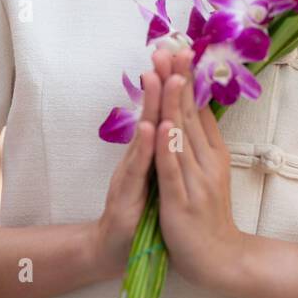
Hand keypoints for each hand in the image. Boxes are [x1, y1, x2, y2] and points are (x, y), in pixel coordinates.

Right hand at [94, 65, 161, 280]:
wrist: (115, 247)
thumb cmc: (140, 210)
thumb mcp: (157, 174)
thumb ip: (164, 147)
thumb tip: (178, 122)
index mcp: (151, 150)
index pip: (166, 110)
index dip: (173, 83)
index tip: (182, 53)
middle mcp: (140, 154)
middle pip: (153, 112)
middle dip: (161, 81)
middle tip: (166, 51)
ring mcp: (131, 171)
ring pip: (144, 133)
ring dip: (152, 105)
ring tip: (158, 77)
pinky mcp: (126, 191)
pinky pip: (137, 166)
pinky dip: (144, 147)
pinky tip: (149, 128)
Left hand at [149, 46, 247, 289]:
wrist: (218, 259)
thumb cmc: (208, 214)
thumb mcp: (208, 171)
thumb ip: (201, 141)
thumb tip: (196, 107)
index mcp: (211, 152)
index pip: (196, 108)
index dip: (188, 78)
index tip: (181, 46)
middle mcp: (205, 161)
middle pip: (189, 113)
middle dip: (179, 78)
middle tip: (173, 46)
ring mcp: (194, 180)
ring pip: (180, 135)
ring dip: (173, 103)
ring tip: (169, 72)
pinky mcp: (181, 200)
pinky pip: (171, 169)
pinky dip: (167, 146)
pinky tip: (162, 125)